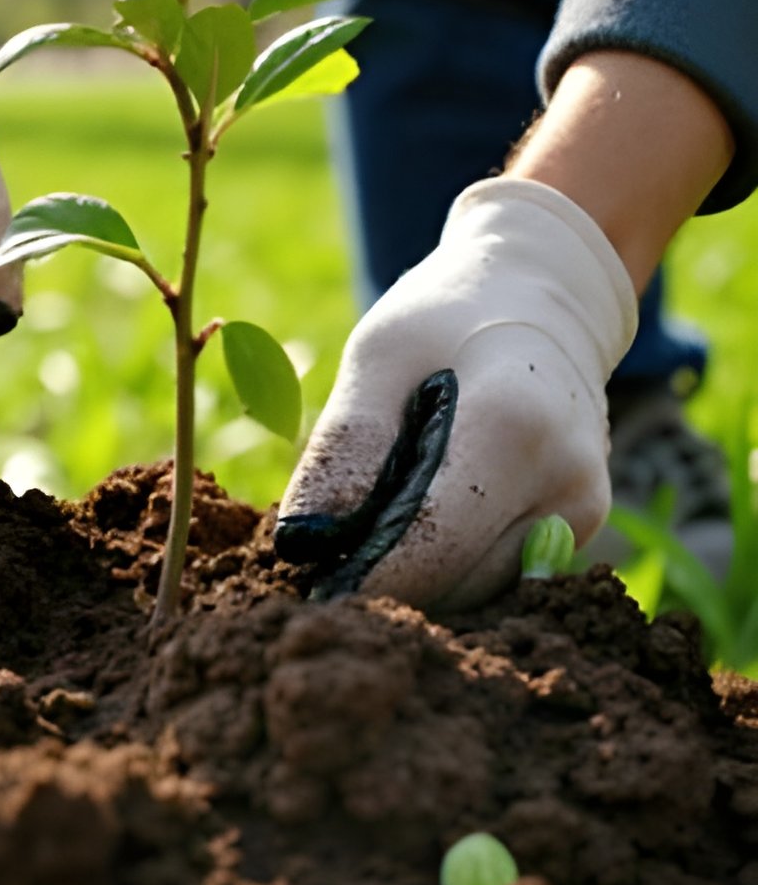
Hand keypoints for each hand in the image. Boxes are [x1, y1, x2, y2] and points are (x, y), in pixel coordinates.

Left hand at [275, 178, 637, 610]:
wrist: (544, 296)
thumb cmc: (447, 317)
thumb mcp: (379, 358)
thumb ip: (346, 447)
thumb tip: (303, 542)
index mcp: (515, 430)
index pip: (430, 550)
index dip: (360, 581)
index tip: (304, 587)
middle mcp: (567, 485)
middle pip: (452, 582)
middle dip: (382, 580)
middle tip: (324, 554)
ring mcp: (581, 513)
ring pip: (472, 589)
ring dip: (414, 575)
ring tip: (372, 518)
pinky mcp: (576, 529)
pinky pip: (493, 573)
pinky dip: (446, 563)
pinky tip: (415, 515)